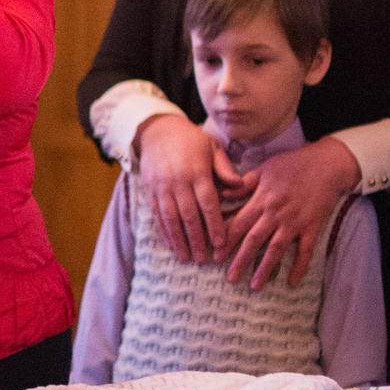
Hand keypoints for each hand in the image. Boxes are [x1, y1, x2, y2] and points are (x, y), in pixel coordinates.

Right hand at [133, 114, 249, 263]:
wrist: (157, 130)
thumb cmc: (191, 140)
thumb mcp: (212, 147)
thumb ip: (225, 168)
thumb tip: (240, 185)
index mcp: (197, 172)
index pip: (208, 203)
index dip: (214, 225)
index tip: (220, 243)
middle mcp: (178, 182)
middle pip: (188, 215)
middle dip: (196, 239)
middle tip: (203, 259)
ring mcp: (161, 187)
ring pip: (170, 219)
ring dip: (178, 240)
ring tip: (186, 258)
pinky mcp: (149, 190)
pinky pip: (156, 215)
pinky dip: (163, 232)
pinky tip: (170, 245)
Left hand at [225, 136, 358, 288]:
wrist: (327, 164)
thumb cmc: (293, 164)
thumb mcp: (264, 169)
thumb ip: (243, 184)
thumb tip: (222, 194)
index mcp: (262, 199)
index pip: (239, 224)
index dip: (226, 241)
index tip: (216, 257)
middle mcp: (276, 213)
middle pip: (254, 240)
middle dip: (241, 261)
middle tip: (230, 279)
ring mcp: (295, 222)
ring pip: (277, 249)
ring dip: (265, 268)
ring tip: (255, 286)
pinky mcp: (312, 226)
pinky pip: (306, 250)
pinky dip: (300, 266)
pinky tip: (292, 282)